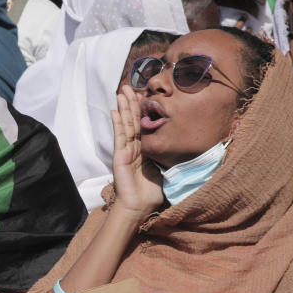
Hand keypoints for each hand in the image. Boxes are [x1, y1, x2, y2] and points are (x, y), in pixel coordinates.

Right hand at [111, 86, 163, 218]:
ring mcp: (125, 151)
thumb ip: (164, 157)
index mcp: (142, 150)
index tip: (142, 95)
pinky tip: (115, 111)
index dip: (141, 110)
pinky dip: (117, 123)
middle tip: (128, 86)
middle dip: (130, 103)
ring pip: (125, 124)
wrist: (138, 207)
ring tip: (121, 92)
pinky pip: (120, 136)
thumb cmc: (150, 193)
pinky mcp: (119, 156)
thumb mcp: (162, 170)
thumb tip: (177, 148)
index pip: (141, 126)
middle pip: (132, 120)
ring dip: (123, 107)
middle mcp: (132, 148)